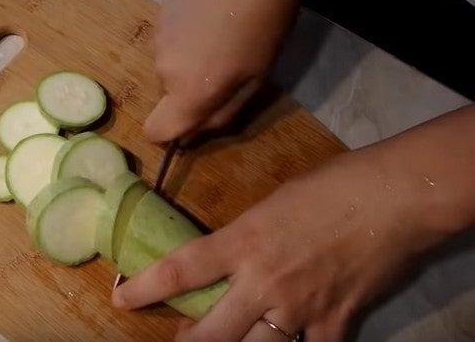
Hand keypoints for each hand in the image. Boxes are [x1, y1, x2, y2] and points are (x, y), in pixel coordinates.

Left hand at [111, 147, 451, 341]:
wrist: (392, 200)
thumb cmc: (330, 186)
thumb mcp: (272, 203)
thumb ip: (246, 235)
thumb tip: (231, 255)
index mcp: (243, 242)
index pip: (180, 270)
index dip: (143, 289)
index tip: (120, 298)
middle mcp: (262, 282)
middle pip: (210, 333)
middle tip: (179, 337)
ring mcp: (298, 309)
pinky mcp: (333, 323)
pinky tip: (292, 341)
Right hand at [144, 0, 314, 142]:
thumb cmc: (262, 34)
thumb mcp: (253, 85)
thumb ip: (218, 116)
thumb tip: (190, 137)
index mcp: (189, 94)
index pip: (155, 132)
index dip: (168, 134)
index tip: (188, 121)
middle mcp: (163, 73)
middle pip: (167, 97)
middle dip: (187, 92)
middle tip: (222, 68)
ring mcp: (156, 44)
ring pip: (167, 69)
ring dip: (185, 64)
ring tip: (216, 40)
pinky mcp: (157, 20)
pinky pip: (166, 45)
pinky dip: (182, 42)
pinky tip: (205, 21)